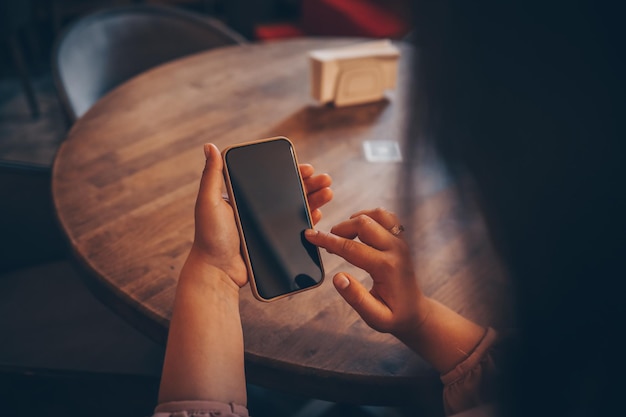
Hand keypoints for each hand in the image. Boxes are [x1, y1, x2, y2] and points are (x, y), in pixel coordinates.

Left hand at [189, 144, 332, 287]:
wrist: (218, 272)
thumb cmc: (209, 237)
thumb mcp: (208, 202)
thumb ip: (212, 175)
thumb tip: (209, 146)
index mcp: (245, 197)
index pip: (273, 179)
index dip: (292, 171)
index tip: (307, 167)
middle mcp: (258, 209)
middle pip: (290, 191)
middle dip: (310, 184)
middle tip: (325, 179)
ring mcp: (268, 226)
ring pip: (297, 208)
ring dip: (315, 199)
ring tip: (328, 192)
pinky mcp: (276, 242)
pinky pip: (297, 228)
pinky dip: (310, 220)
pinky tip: (319, 213)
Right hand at [305, 208, 428, 336]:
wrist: (416, 311)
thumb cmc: (394, 316)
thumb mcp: (375, 317)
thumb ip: (356, 298)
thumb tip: (337, 277)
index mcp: (386, 267)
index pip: (351, 247)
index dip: (327, 240)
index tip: (310, 235)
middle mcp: (395, 249)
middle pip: (363, 224)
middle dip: (340, 228)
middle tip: (326, 241)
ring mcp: (400, 241)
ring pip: (376, 214)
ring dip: (355, 219)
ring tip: (342, 234)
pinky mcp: (401, 239)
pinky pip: (386, 217)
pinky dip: (369, 217)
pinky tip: (358, 229)